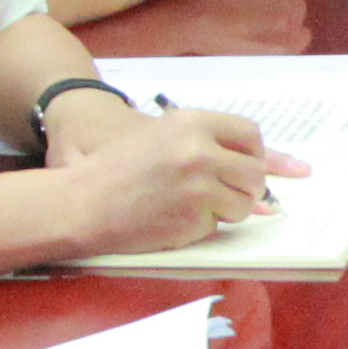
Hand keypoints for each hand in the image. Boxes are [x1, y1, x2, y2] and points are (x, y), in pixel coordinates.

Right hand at [54, 105, 290, 250]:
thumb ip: (204, 142)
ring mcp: (199, 185)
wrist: (82, 203)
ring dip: (227, 210)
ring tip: (194, 207)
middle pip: (254, 172)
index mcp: (191, 123)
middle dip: (245, 188)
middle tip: (224, 194)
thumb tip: (265, 164)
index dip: (252, 154)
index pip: (249, 134)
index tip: (244, 166)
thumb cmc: (116, 170)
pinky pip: (219, 225)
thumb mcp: (160, 137)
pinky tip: (175, 219)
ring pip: (244, 203)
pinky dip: (204, 226)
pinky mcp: (193, 217)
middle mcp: (199, 150)